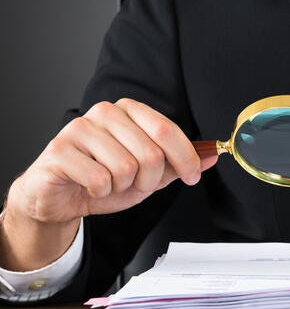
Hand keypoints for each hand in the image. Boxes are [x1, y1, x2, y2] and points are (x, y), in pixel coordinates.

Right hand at [0, 98, 216, 270]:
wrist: (60, 197)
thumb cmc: (104, 180)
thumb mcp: (149, 174)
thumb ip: (177, 163)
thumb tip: (211, 155)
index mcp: (128, 111)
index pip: (167, 129)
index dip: (185, 157)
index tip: (191, 176)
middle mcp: (104, 113)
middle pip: (150, 153)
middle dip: (151, 180)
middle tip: (137, 184)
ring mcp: (79, 129)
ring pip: (126, 167)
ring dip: (124, 186)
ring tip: (111, 183)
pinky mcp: (60, 149)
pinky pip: (100, 178)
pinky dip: (101, 191)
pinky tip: (91, 186)